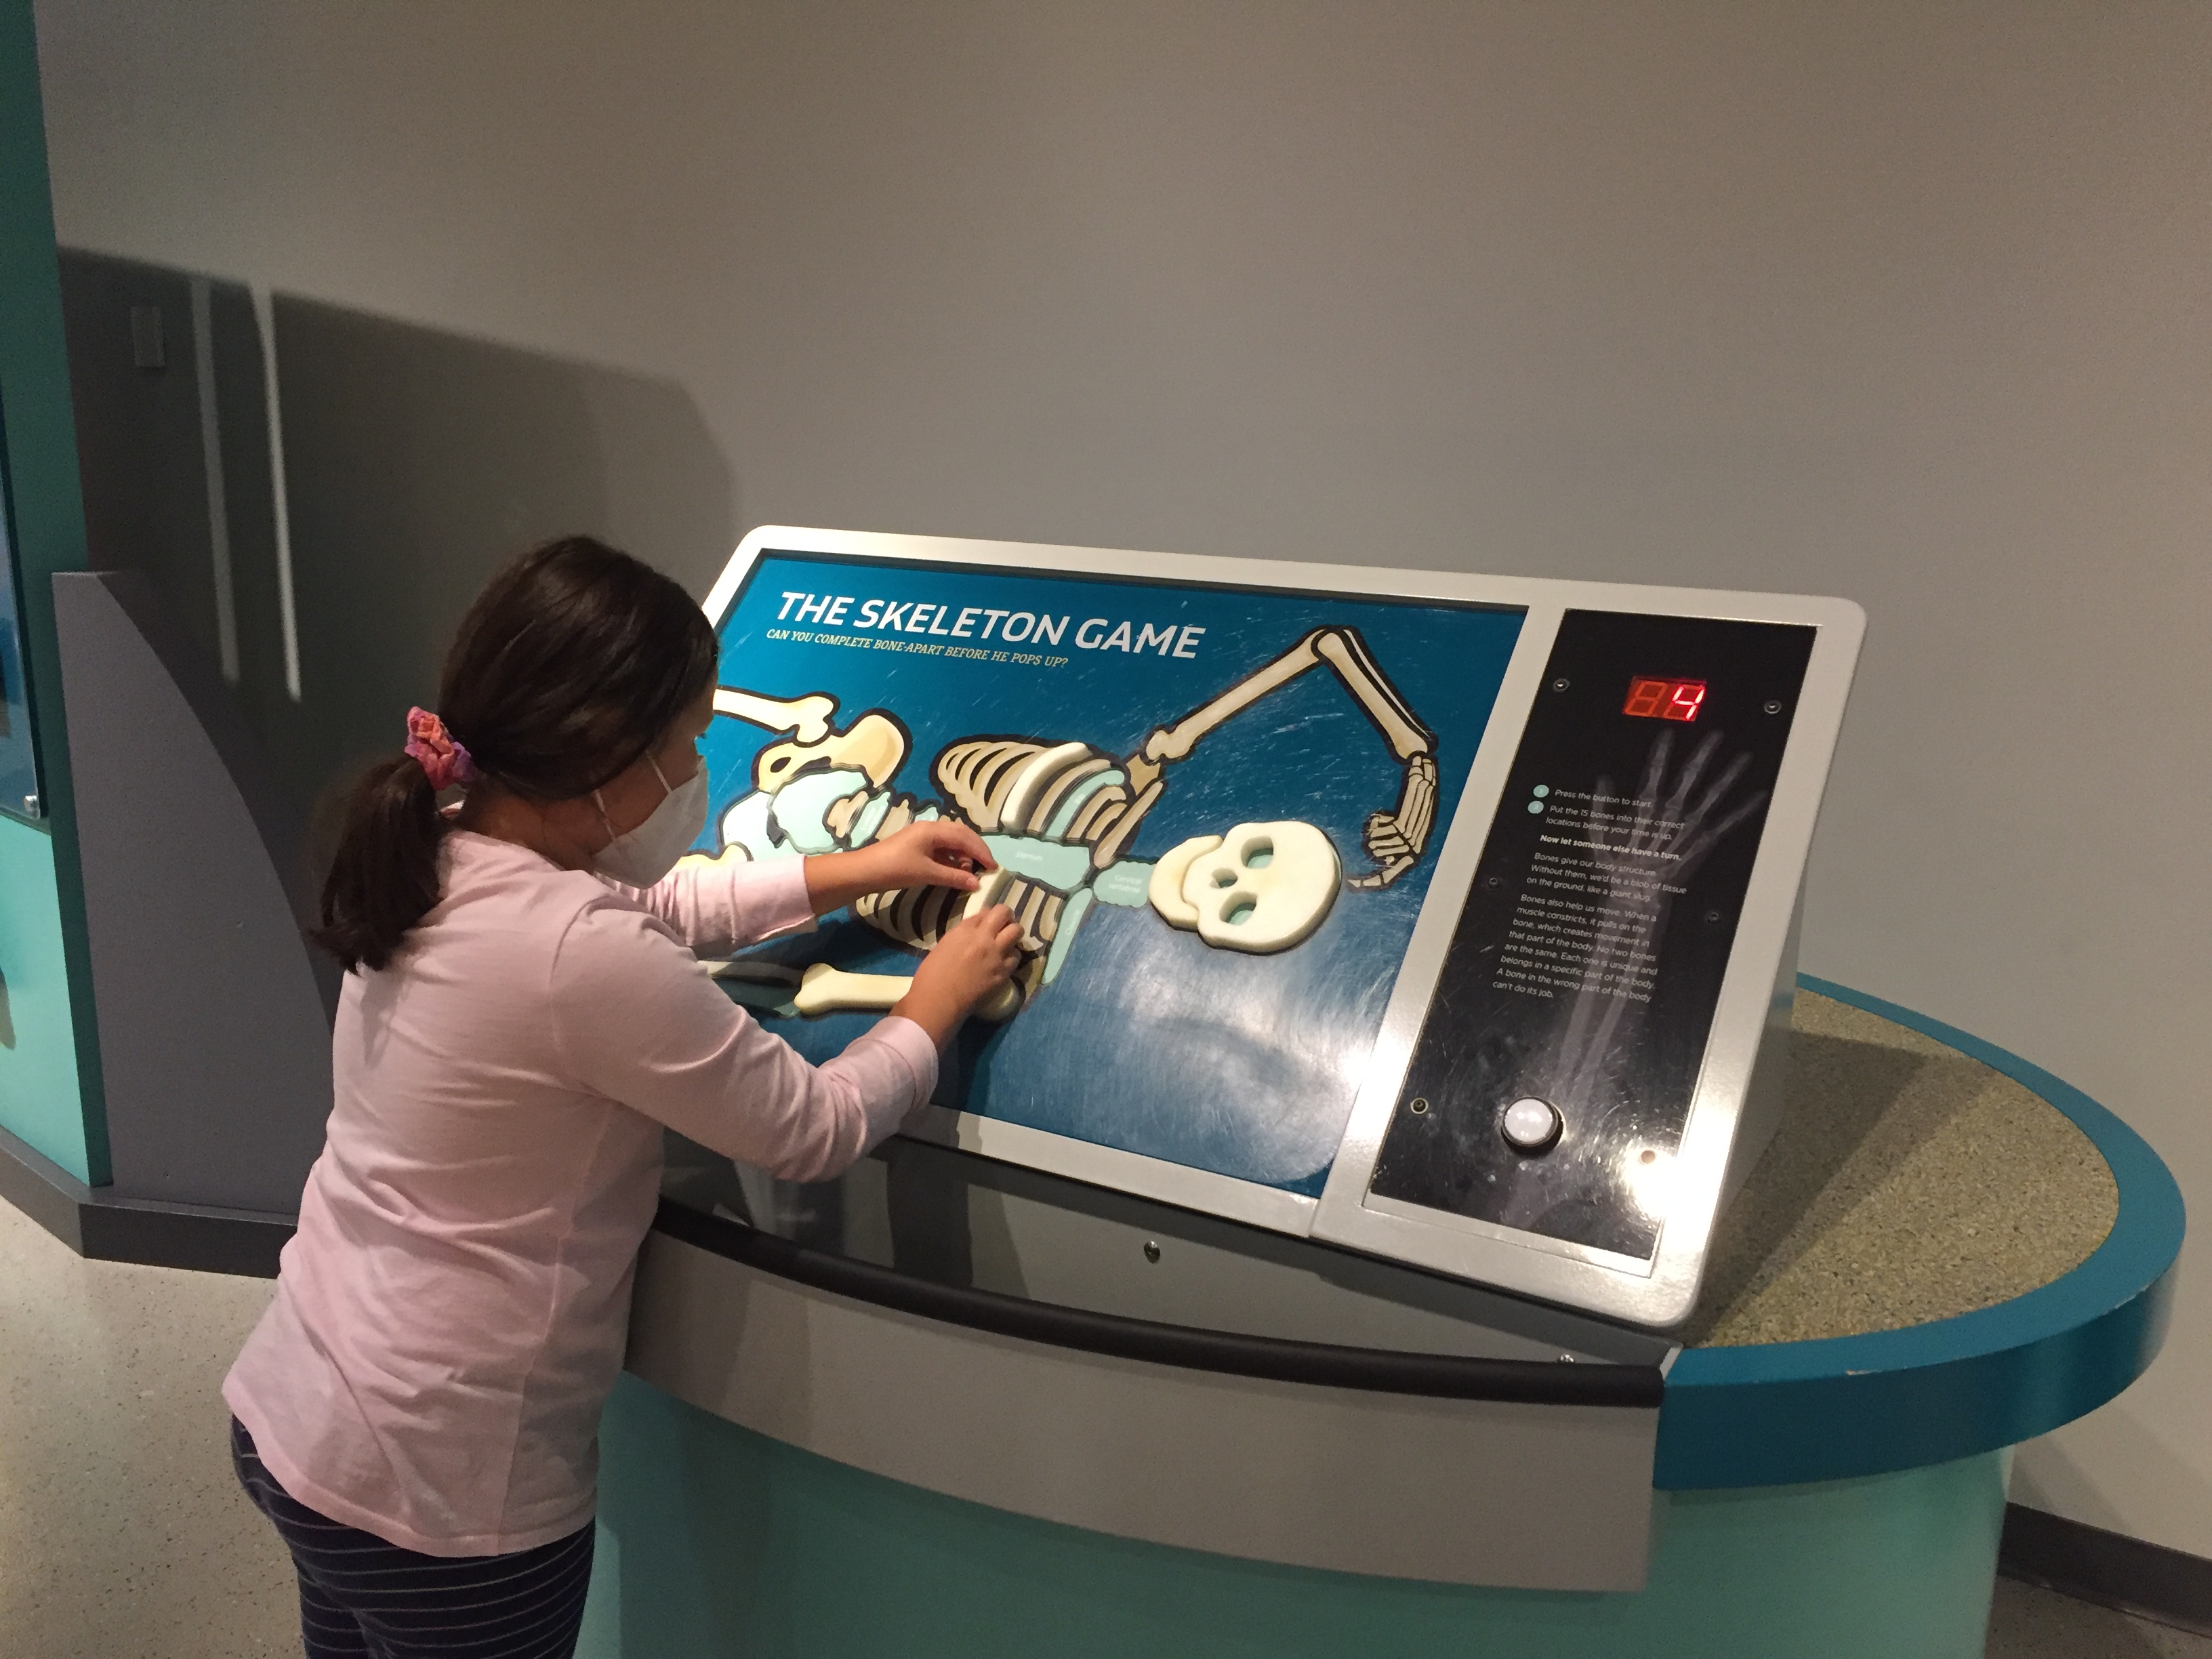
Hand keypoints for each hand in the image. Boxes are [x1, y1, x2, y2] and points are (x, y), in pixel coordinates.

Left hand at [804, 820, 995, 914]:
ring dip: (964, 854)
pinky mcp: (917, 845)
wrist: (865, 871)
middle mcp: (930, 828)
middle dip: (976, 850)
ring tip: (971, 872)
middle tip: (988, 867)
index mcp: (933, 830)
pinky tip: (956, 870)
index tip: (994, 867)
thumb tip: (977, 883)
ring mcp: (923, 836)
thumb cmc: (896, 869)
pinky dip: (952, 858)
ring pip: (952, 841)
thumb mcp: (927, 874)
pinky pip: (942, 848)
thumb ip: (954, 877)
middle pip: (961, 834)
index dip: (982, 851)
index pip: (965, 837)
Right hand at [892, 905, 1022, 1043]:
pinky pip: (1016, 957)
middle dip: (1006, 916)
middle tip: (1004, 925)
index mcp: (964, 930)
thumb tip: (976, 928)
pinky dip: (1012, 956)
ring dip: (1013, 934)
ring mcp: (996, 954)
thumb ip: (962, 934)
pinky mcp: (1003, 972)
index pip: (985, 912)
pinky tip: (1004, 961)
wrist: (939, 1002)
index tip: (988, 922)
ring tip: (1007, 942)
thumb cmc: (931, 975)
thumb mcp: (944, 946)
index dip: (988, 916)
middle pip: (1004, 913)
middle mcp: (983, 938)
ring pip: (1016, 932)